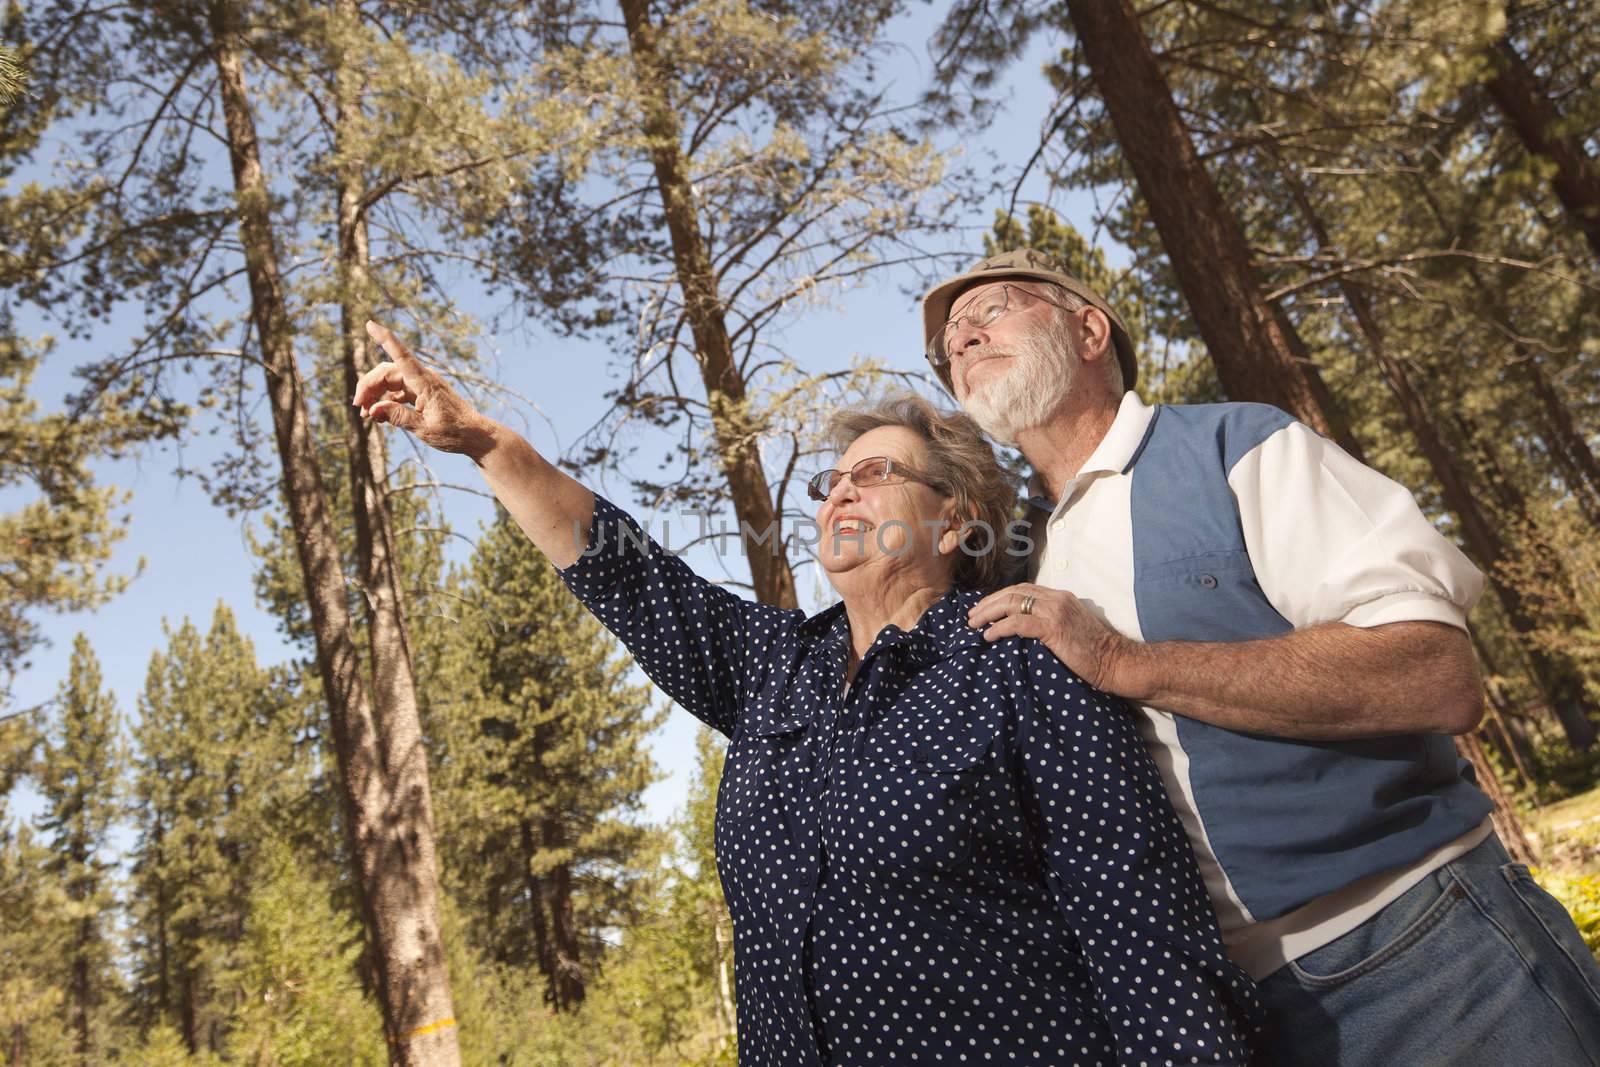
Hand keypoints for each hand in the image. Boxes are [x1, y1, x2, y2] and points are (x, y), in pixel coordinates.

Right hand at [354, 320, 495, 458]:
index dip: (385, 339)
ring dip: (375, 395)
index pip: (401, 356)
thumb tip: (373, 409)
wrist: (476, 436)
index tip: (370, 324)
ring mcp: (422, 386)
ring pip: (389, 382)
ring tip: (366, 415)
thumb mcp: (424, 428)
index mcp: (425, 383)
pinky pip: (397, 392)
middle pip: (386, 373)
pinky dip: (386, 402)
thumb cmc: (455, 432)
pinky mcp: (421, 395)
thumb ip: (398, 417)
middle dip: (368, 386)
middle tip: (358, 407)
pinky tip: (379, 416)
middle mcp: (423, 379)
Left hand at [967, 583, 1146, 697]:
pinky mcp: (1054, 628)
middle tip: (971, 616)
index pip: (1022, 590)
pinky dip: (999, 628)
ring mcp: (1055, 611)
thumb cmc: (1094, 652)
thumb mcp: (1069, 629)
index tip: (983, 609)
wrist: (1116, 661)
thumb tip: (1022, 629)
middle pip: (1012, 592)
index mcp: (1060, 597)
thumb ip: (1049, 622)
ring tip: (973, 625)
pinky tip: (988, 636)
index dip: (999, 597)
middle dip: (987, 603)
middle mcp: (1057, 599)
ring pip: (1011, 603)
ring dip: (988, 613)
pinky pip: (1018, 623)